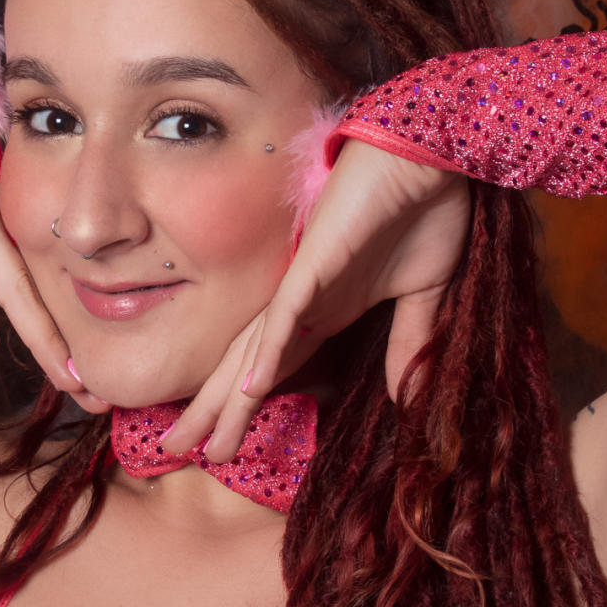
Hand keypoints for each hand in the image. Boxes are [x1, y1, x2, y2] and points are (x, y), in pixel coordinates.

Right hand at [0, 100, 106, 412]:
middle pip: (39, 295)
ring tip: (67, 378)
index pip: (36, 287)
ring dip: (42, 336)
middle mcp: (1, 222)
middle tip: (95, 393)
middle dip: (66, 348)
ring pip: (15, 287)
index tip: (78, 373)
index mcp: (3, 222)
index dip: (56, 331)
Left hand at [162, 138, 470, 460]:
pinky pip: (289, 310)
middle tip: (175, 450)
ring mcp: (305, 281)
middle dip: (214, 411)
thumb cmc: (423, 211)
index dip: (245, 407)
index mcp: (324, 308)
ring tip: (197, 439)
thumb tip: (407, 397)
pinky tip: (249, 386)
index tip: (222, 446)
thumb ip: (408, 343)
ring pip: (256, 348)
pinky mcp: (316, 260)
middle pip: (247, 365)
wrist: (431, 157)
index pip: (276, 367)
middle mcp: (304, 300)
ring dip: (227, 396)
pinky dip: (270, 348)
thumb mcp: (421, 295)